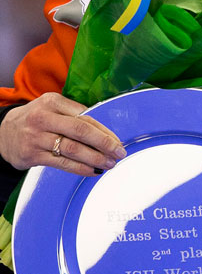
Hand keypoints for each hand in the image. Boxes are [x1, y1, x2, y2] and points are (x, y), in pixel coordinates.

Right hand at [0, 92, 125, 175]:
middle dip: (104, 144)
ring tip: (109, 163)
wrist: (2, 132)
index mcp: (53, 102)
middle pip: (81, 131)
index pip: (86, 117)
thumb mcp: (52, 107)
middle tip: (119, 153)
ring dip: (95, 158)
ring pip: (72, 149)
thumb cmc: (37, 119)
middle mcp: (43, 118)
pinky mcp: (32, 155)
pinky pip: (61, 163)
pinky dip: (80, 168)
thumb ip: (75, 114)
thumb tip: (106, 131)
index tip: (118, 140)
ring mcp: (36, 137)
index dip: (105, 130)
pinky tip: (93, 171)